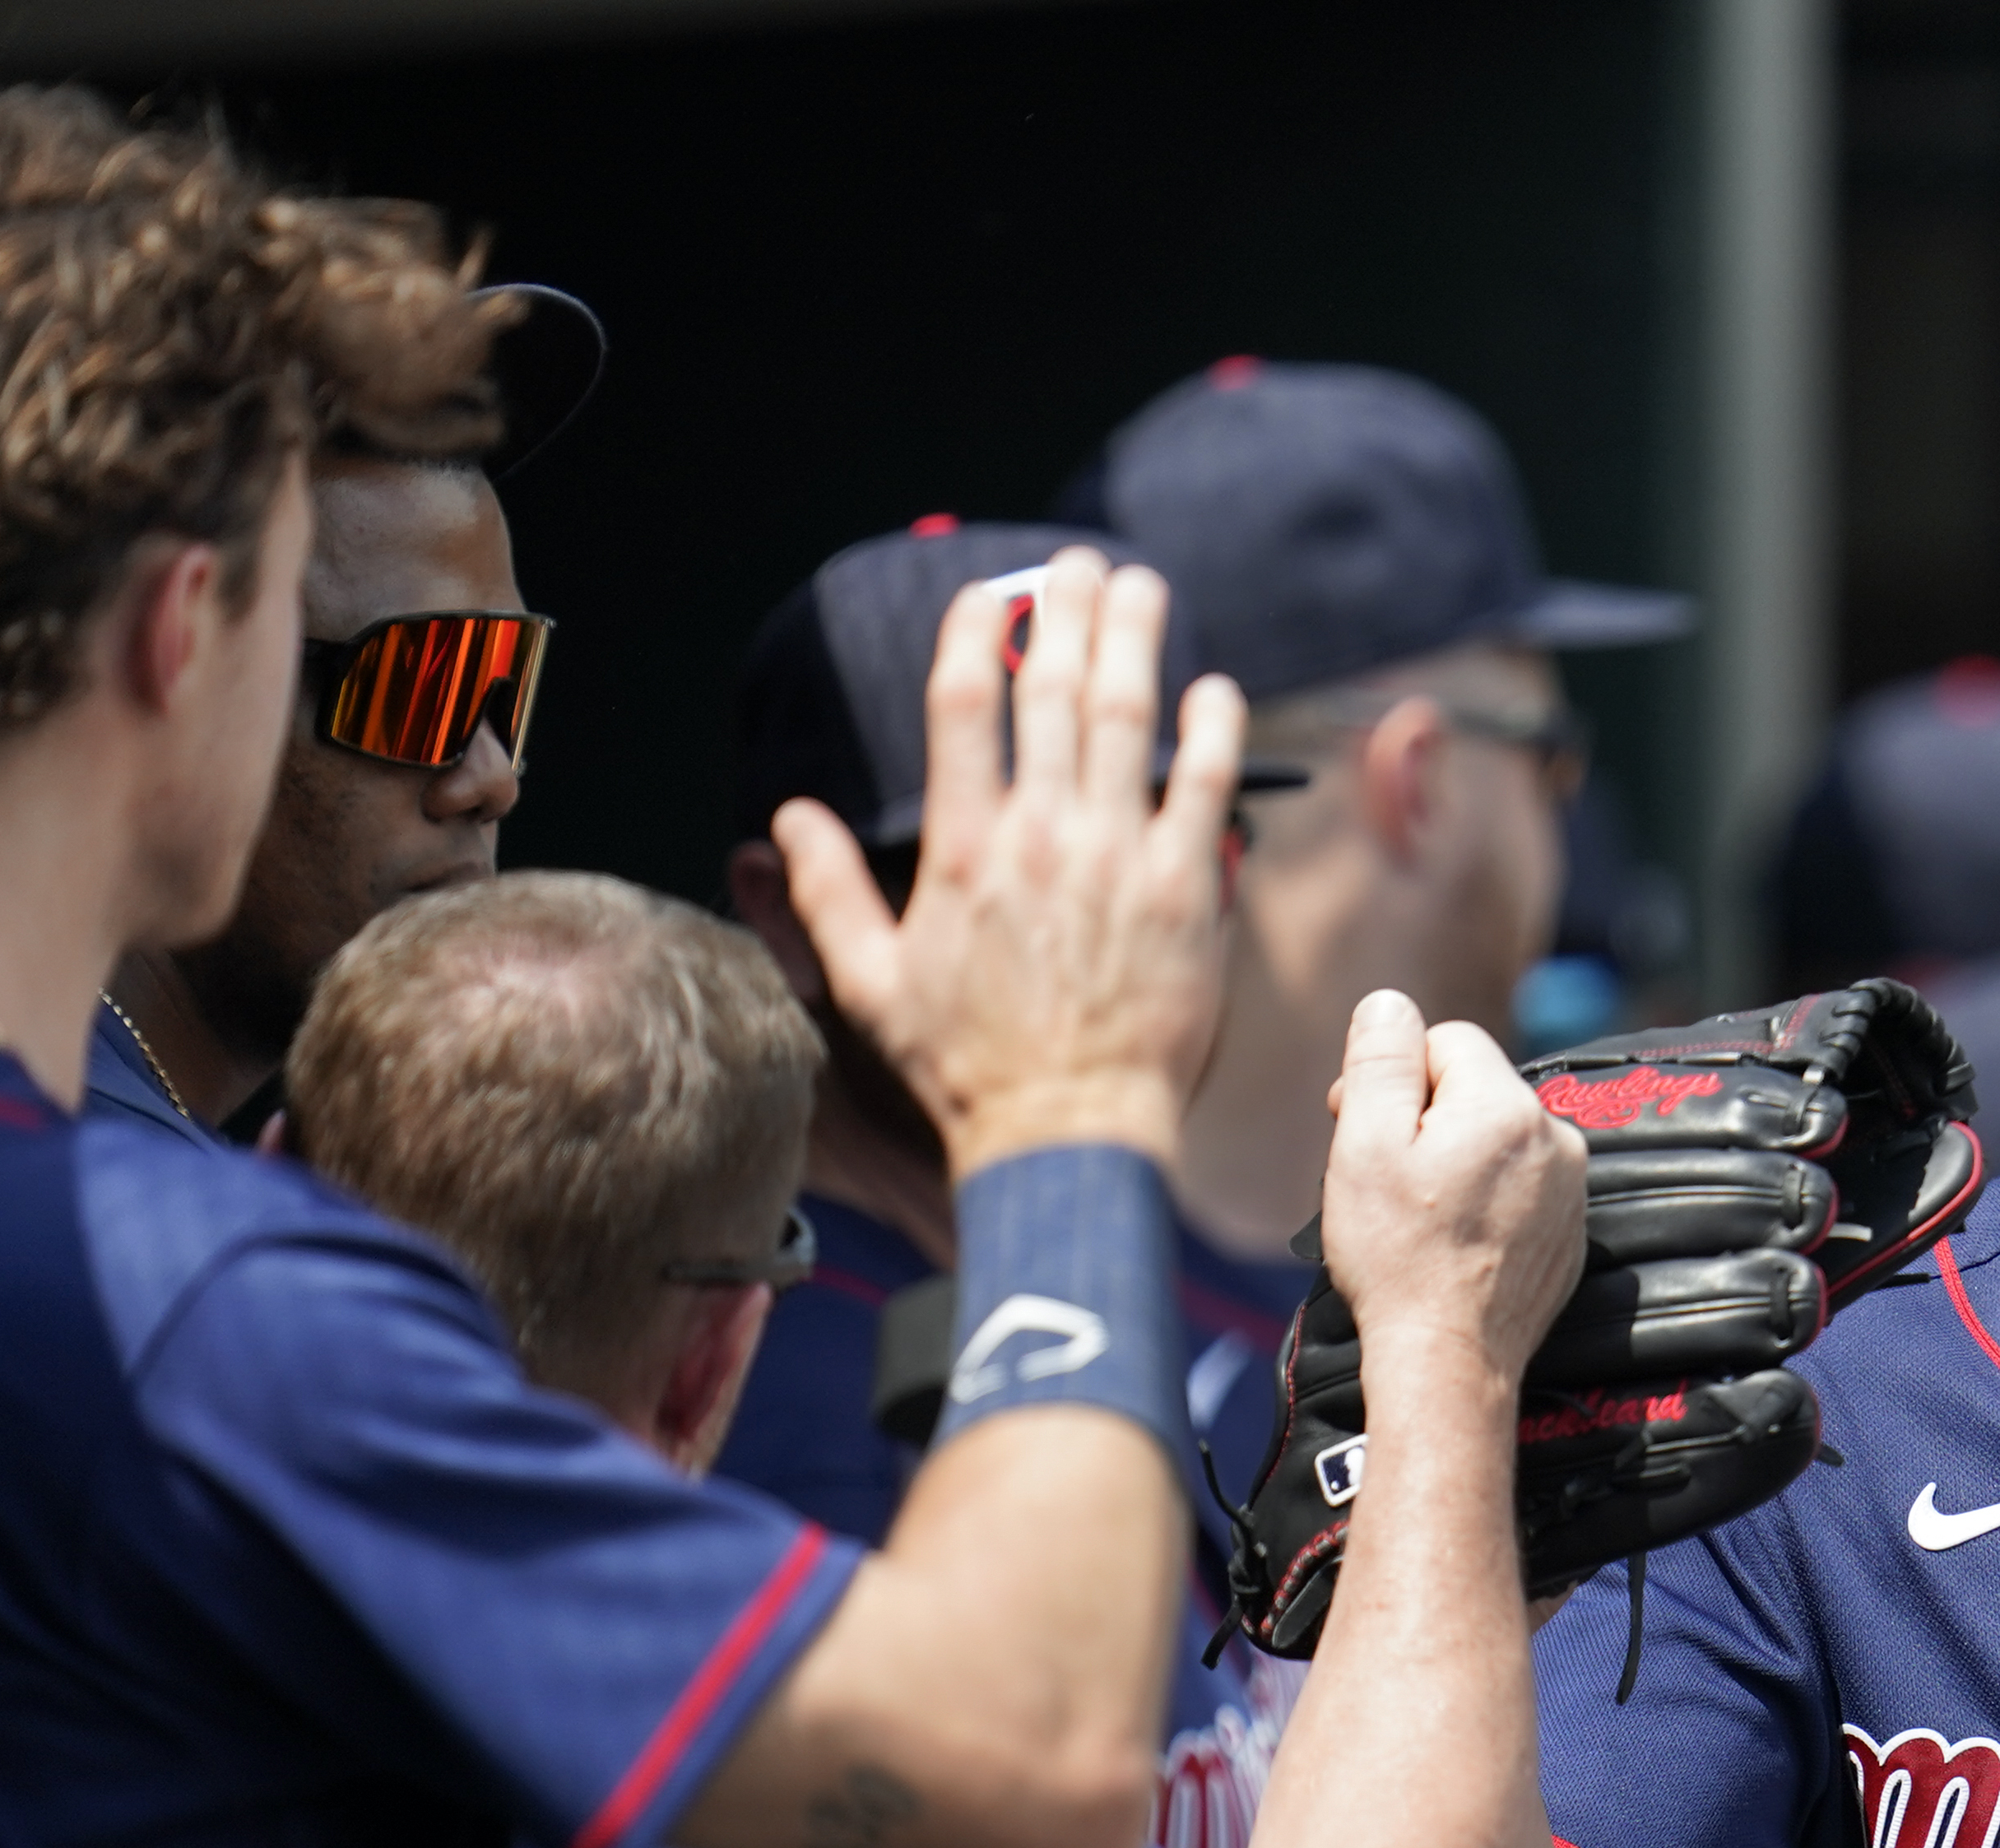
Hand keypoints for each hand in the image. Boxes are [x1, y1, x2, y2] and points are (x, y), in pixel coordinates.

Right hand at [772, 546, 1244, 1175]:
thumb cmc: (966, 1066)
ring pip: (1127, 716)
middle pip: (1051, 690)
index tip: (987, 596)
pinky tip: (1213, 687)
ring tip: (1139, 586)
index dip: (973, 635)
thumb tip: (786, 815)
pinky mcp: (1189, 889)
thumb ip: (826, 890)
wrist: (1065, 1131)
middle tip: (1076, 564)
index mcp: (963, 850)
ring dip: (1133, 638)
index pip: (962, 707)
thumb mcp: (871, 981)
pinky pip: (1204, 786)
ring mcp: (1119, 857)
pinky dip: (1210, 729)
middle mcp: (1041, 837)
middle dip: (1062, 612)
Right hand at [1319, 988, 1585, 1374]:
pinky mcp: (1569, 1233)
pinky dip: (1486, 1200)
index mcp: (1507, 1106)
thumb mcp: (1365, 1144)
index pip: (1448, 1041)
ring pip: (1497, 1139)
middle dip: (1426, 1118)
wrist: (1448, 1360)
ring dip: (1456, 1159)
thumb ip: (1381, 1061)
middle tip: (1384, 1176)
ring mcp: (1570, 1190)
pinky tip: (1452, 1240)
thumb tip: (1390, 1005)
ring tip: (1419, 1214)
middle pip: (1476, 1090)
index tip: (1361, 1126)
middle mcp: (1556, 1138)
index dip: (1396, 1079)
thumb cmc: (1398, 1256)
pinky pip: (1521, 1188)